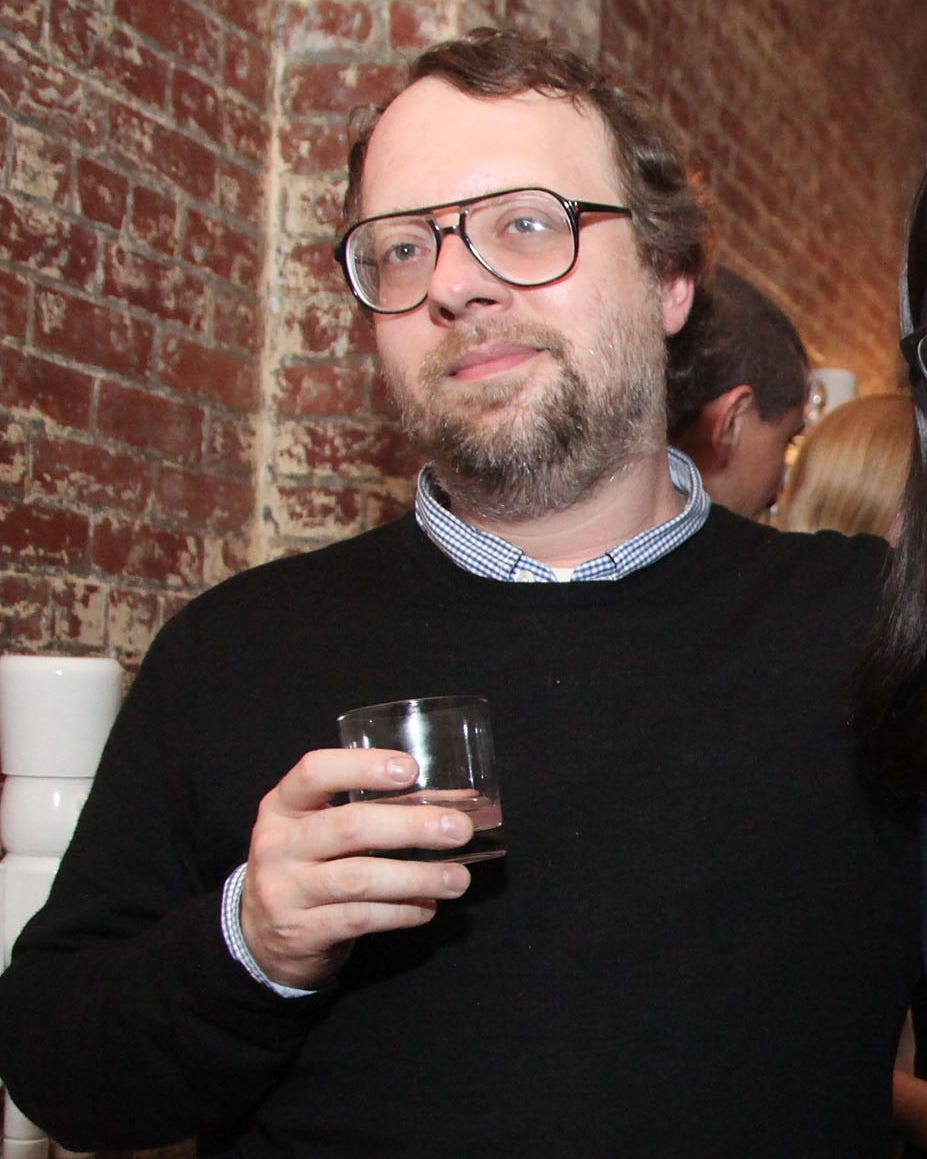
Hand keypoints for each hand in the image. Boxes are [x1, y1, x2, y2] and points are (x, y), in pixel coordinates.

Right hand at [239, 748, 472, 988]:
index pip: (314, 772)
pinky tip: (427, 908)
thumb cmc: (307, 868)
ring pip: (359, 878)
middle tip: (459, 828)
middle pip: (350, 827)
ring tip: (457, 878)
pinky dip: (401, 912)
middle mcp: (279, 844)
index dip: (362, 767)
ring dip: (416, 877)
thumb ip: (376, 811)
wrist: (260, 938)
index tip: (410, 769)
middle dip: (412, 826)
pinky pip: (360, 918)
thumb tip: (457, 802)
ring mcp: (286, 890)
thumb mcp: (322, 831)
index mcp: (283, 806)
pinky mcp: (301, 931)